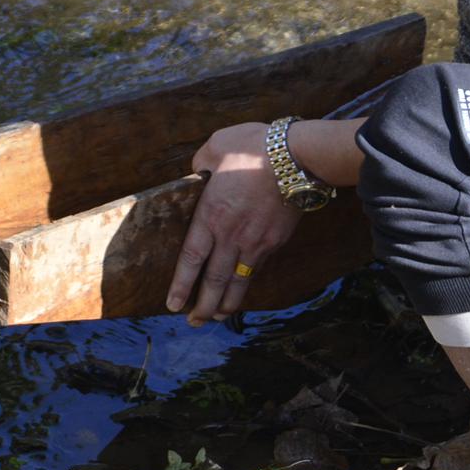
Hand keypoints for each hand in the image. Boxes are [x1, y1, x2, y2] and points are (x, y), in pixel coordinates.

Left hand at [166, 122, 302, 324]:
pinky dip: (248, 283)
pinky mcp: (276, 240)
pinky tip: (243, 289)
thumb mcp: (215, 147)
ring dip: (227, 303)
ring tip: (218, 316)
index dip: (181, 285)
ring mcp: (256, 241)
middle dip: (203, 306)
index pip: (191, 259)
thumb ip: (201, 165)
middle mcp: (232, 235)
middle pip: (214, 280)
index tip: (173, 304)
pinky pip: (258, 268)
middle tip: (195, 322)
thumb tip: (198, 174)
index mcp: (211, 215)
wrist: (297, 157)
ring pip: (239, 281)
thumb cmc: (253, 148)